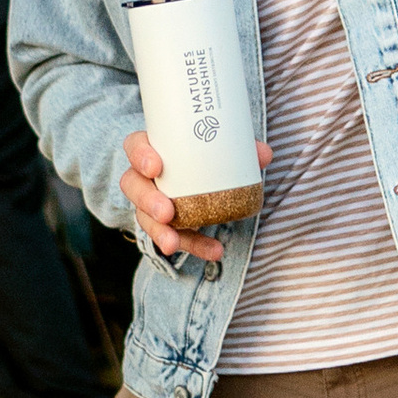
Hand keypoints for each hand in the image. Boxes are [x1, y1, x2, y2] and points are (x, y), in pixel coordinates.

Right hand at [122, 124, 270, 264]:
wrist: (199, 176)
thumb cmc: (202, 155)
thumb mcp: (219, 148)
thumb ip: (241, 149)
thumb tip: (264, 154)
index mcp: (153, 148)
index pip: (135, 146)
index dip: (140, 156)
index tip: (155, 166)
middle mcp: (144, 176)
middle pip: (133, 185)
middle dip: (148, 200)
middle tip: (166, 212)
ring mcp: (150, 203)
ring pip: (144, 217)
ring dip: (159, 232)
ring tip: (172, 243)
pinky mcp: (164, 225)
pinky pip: (174, 237)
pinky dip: (194, 246)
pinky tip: (213, 252)